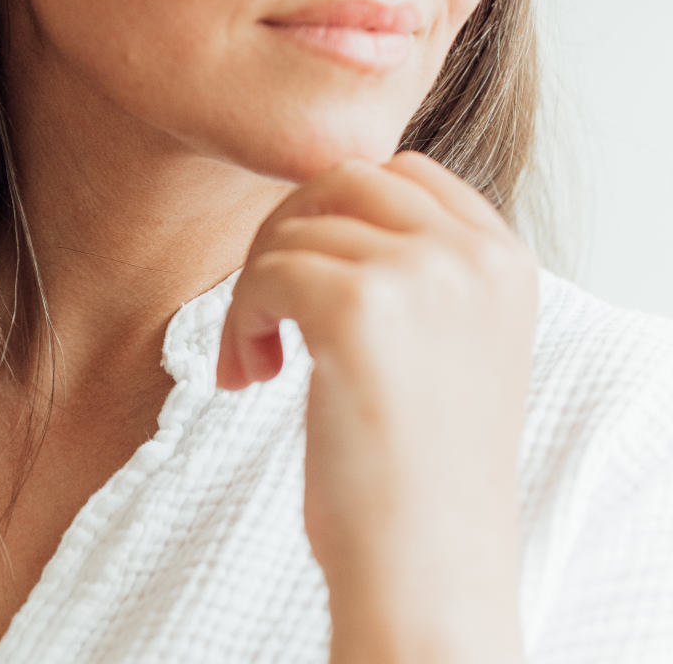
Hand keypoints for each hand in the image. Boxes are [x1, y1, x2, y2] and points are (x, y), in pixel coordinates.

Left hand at [216, 151, 537, 654]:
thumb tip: (319, 198)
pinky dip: (240, 320)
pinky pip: (266, 273)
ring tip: (257, 363)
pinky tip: (251, 376)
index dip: (336, 211)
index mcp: (503, 259)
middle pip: (341, 181)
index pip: (402, 171)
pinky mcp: (361, 305)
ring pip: (293, 230)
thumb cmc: (418, 468)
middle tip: (265, 309)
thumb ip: (410, 263)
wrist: (427, 571)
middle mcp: (474, 253)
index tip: (312, 278)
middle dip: (285, 235)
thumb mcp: (443, 340)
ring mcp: (423, 273)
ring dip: (253, 291)